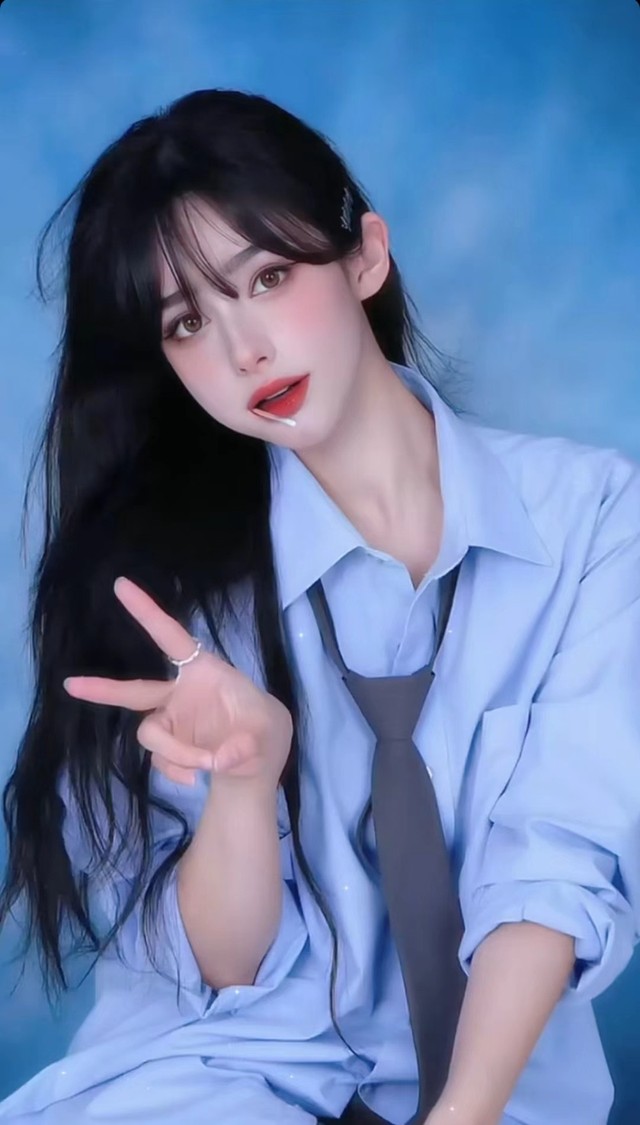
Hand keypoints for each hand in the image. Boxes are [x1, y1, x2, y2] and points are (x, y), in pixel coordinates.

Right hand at [63, 576, 292, 787]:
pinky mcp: (168, 748)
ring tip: (210, 764)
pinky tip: (198, 777)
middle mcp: (179, 694)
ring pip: (150, 734)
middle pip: (134, 691)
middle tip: (70, 684)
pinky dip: (177, 770)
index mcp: (204, 671)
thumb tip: (220, 759)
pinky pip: (160, 761)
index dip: (147, 612)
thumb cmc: (264, 730)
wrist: (257, 765)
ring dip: (176, 752)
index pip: (172, 637)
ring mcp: (170, 722)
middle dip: (102, 688)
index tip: (121, 585)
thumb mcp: (269, 731)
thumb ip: (247, 743)